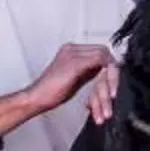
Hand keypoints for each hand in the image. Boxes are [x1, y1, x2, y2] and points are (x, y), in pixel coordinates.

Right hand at [0, 42, 119, 140]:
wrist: (37, 98)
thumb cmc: (51, 93)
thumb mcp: (75, 80)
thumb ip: (88, 72)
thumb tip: (104, 73)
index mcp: (72, 51)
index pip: (100, 52)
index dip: (109, 68)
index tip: (112, 84)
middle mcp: (73, 49)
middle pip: (104, 54)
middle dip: (112, 76)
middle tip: (112, 94)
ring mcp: (73, 55)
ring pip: (104, 59)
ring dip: (110, 82)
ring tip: (108, 101)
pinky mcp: (74, 63)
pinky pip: (99, 61)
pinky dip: (107, 78)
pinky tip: (107, 94)